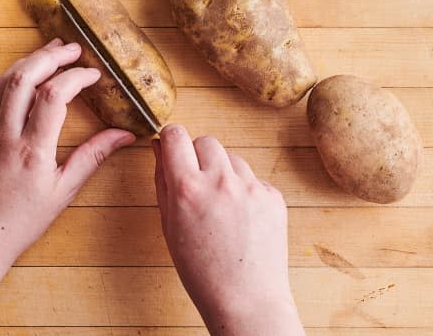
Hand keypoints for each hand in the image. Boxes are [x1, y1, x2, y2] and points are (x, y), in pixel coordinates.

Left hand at [0, 38, 135, 267]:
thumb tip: (125, 135)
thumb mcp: (64, 192)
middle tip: (74, 48)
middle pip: (26, 78)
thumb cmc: (21, 222)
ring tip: (52, 50)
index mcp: (33, 151)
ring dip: (30, 59)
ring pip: (5, 81)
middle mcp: (7, 135)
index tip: (94, 74)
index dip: (76, 77)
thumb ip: (93, 157)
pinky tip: (26, 72)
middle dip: (51, 56)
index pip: (54, 96)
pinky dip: (12, 76)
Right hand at [153, 124, 304, 335]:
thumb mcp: (169, 224)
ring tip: (220, 207)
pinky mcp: (273, 196)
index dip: (171, 138)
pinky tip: (240, 218)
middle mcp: (220, 181)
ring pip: (231, 158)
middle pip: (206, 140)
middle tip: (196, 182)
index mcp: (187, 188)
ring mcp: (251, 187)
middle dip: (197, 155)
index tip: (173, 148)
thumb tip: (159, 146)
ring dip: (223, 172)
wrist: (246, 299)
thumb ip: (162, 179)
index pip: (176, 134)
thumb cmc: (200, 268)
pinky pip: (252, 178)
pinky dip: (244, 190)